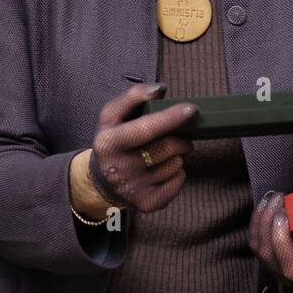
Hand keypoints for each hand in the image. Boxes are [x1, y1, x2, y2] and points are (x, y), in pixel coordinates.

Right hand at [75, 82, 196, 214]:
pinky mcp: (146, 203)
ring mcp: (133, 188)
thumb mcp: (112, 115)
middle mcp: (119, 168)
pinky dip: (178, 173)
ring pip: (175, 164)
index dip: (171, 118)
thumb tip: (160, 89)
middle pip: (168, 147)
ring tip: (164, 153)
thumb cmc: (113, 140)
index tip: (191, 109)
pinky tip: (164, 169)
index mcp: (109, 142)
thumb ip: (134, 96)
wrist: (101, 181)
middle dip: (181, 138)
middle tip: (180, 135)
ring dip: (177, 155)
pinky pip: (178, 181)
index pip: (146, 129)